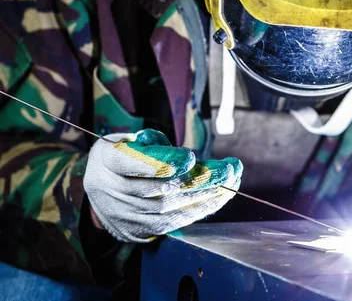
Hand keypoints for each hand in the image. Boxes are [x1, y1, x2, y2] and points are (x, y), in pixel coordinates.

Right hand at [83, 129, 242, 242]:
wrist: (102, 190)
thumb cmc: (124, 155)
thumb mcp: (129, 138)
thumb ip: (152, 142)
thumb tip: (183, 158)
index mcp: (108, 160)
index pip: (133, 163)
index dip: (163, 162)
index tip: (190, 157)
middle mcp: (114, 190)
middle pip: (161, 189)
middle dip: (201, 178)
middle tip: (229, 168)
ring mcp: (127, 214)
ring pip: (173, 207)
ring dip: (209, 193)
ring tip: (233, 179)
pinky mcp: (142, 229)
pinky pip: (177, 221)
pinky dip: (203, 207)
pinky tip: (223, 194)